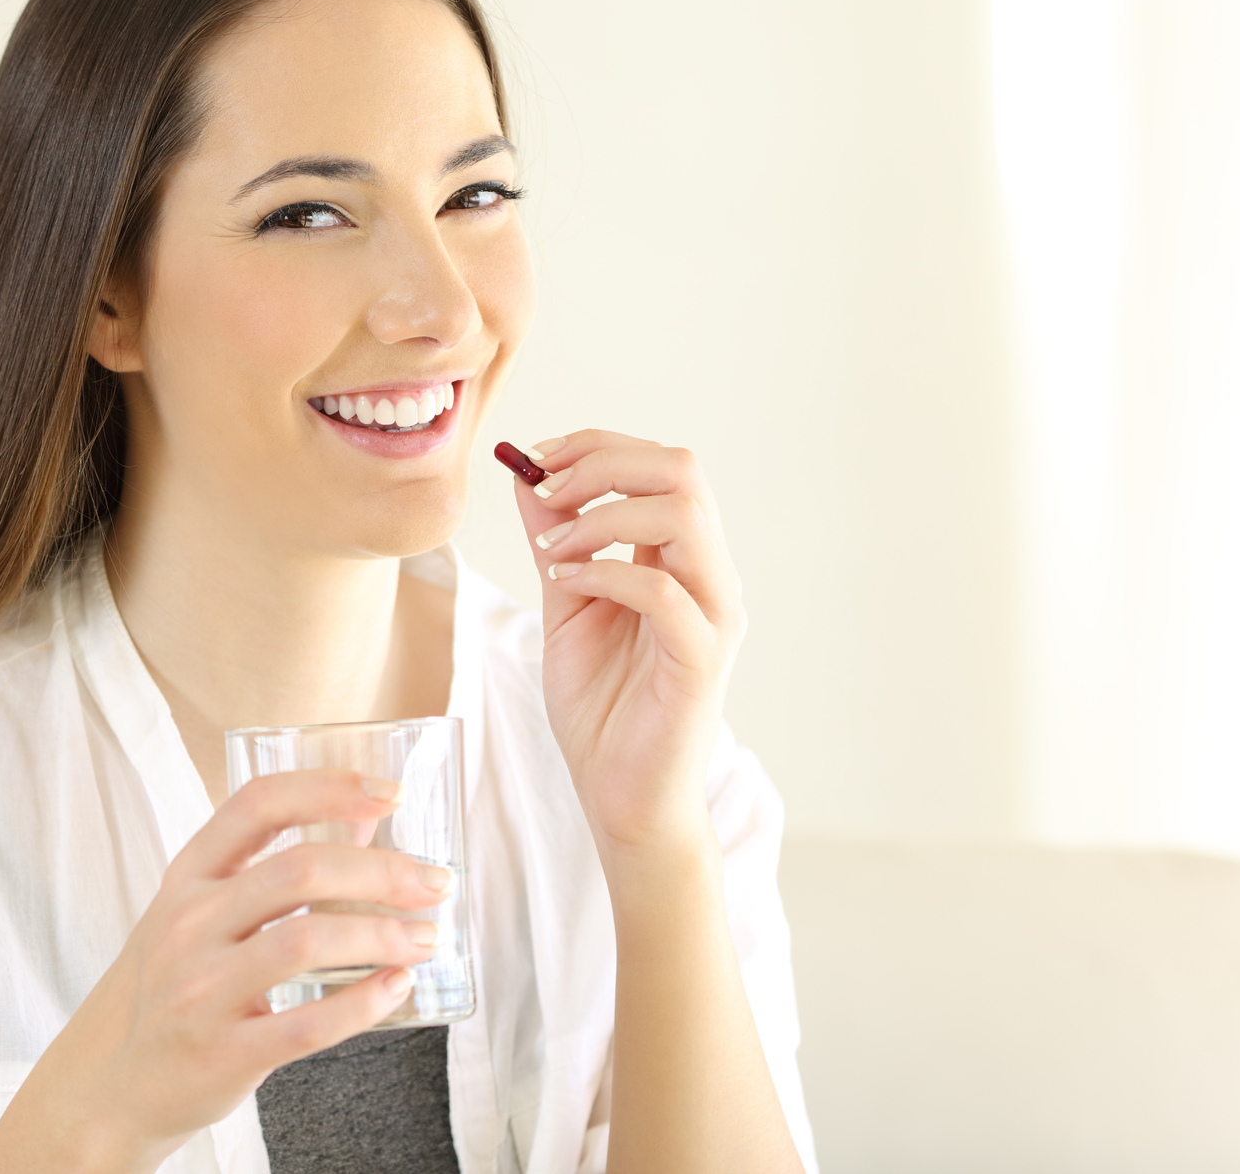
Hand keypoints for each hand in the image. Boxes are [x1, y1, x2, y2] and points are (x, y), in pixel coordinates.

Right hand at [0, 769, 453, 1173]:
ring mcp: (200, 990)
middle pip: (300, 871)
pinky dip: (363, 1003)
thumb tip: (365, 823)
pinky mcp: (222, 1053)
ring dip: (383, 936)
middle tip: (434, 884)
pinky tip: (396, 987)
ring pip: (307, 942)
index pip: (258, 805)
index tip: (391, 793)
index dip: (328, 788)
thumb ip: (274, 868)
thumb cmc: (175, 982)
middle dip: (382, 872)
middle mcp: (189, 924)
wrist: (113, 1081)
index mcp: (188, 877)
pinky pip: (306, 1024)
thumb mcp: (205, 913)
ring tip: (425, 938)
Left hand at [512, 431, 746, 861]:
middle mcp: (708, 577)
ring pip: (684, 516)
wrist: (619, 795)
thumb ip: (557, 540)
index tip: (538, 455)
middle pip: (683, 471)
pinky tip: (563, 585)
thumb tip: (527, 472)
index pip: (663, 466)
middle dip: (604, 462)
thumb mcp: (565, 605)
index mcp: (681, 559)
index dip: (599, 445)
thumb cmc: (600, 706)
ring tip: (551, 550)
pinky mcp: (700, 660)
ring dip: (602, 515)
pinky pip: (663, 592)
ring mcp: (712, 616)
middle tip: (547, 489)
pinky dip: (604, 572)